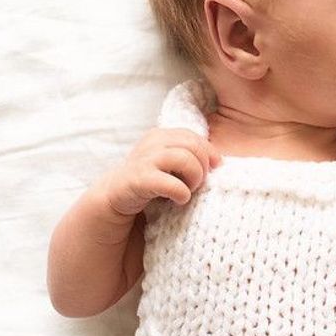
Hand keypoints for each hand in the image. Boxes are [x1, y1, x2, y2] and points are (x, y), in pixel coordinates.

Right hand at [95, 128, 221, 220]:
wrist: (115, 198)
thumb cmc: (150, 181)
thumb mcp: (169, 163)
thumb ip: (189, 156)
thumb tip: (219, 161)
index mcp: (161, 135)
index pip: (195, 137)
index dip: (209, 153)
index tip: (213, 169)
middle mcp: (153, 142)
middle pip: (194, 146)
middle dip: (203, 167)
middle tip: (197, 184)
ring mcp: (145, 159)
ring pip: (186, 159)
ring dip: (194, 178)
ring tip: (189, 190)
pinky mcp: (139, 179)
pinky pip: (172, 184)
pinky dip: (182, 193)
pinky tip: (179, 200)